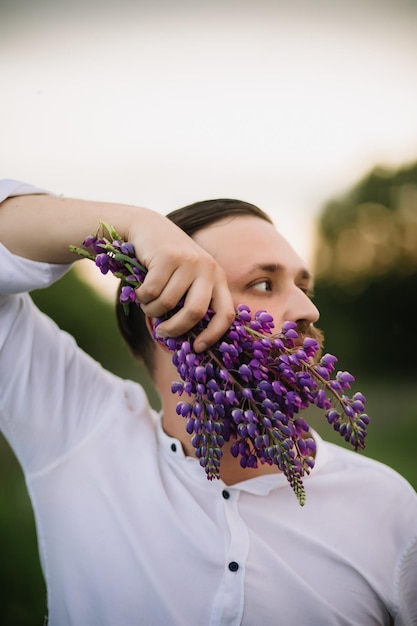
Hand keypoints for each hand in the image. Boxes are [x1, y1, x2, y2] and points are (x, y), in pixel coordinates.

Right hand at [128, 211, 234, 350]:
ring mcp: (188, 261)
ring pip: (167, 303)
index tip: (197, 348)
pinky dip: (142, 297)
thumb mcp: (185, 281)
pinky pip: (151, 292)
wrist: (145, 228)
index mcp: (217, 277)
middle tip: (162, 333)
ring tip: (147, 303)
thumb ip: (188, 304)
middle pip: (195, 312)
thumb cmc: (165, 264)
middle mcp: (207, 268)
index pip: (226, 312)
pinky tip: (140, 289)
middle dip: (176, 328)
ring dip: (151, 310)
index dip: (213, 335)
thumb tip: (184, 343)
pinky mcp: (167, 256)